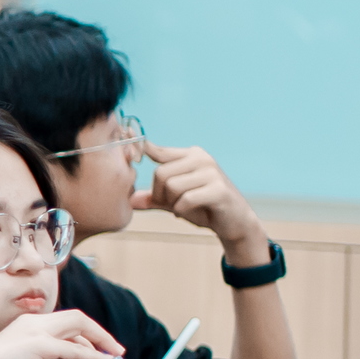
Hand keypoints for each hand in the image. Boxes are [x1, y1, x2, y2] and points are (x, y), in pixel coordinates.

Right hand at [0, 309, 126, 358]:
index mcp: (31, 328)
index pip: (67, 326)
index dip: (89, 340)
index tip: (104, 355)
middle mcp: (34, 323)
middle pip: (77, 319)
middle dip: (101, 334)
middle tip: (118, 352)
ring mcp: (36, 330)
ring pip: (77, 324)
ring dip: (100, 339)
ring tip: (114, 356)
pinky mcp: (38, 344)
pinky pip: (72, 349)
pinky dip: (91, 355)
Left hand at [134, 142, 266, 258]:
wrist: (235, 224)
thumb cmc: (204, 209)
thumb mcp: (175, 202)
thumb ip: (154, 199)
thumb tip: (130, 200)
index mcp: (190, 155)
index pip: (158, 150)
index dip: (140, 148)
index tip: (125, 135)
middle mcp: (201, 158)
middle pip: (159, 173)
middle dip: (159, 195)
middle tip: (173, 204)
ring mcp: (212, 172)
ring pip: (171, 186)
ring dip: (173, 203)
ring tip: (186, 207)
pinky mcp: (219, 189)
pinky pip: (185, 200)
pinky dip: (183, 210)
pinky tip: (193, 211)